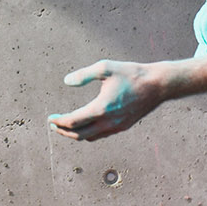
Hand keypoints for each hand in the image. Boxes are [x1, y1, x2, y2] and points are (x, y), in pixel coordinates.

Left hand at [48, 59, 164, 140]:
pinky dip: (89, 133)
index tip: (49, 118)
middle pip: (79, 134)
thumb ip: (83, 75)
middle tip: (53, 125)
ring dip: (76, 133)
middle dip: (63, 131)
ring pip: (91, 137)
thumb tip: (66, 81)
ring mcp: (117, 127)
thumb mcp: (105, 68)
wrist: (157, 85)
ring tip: (65, 126)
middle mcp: (108, 122)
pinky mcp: (123, 126)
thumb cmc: (131, 73)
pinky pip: (101, 135)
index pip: (73, 122)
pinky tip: (85, 124)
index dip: (59, 122)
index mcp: (101, 108)